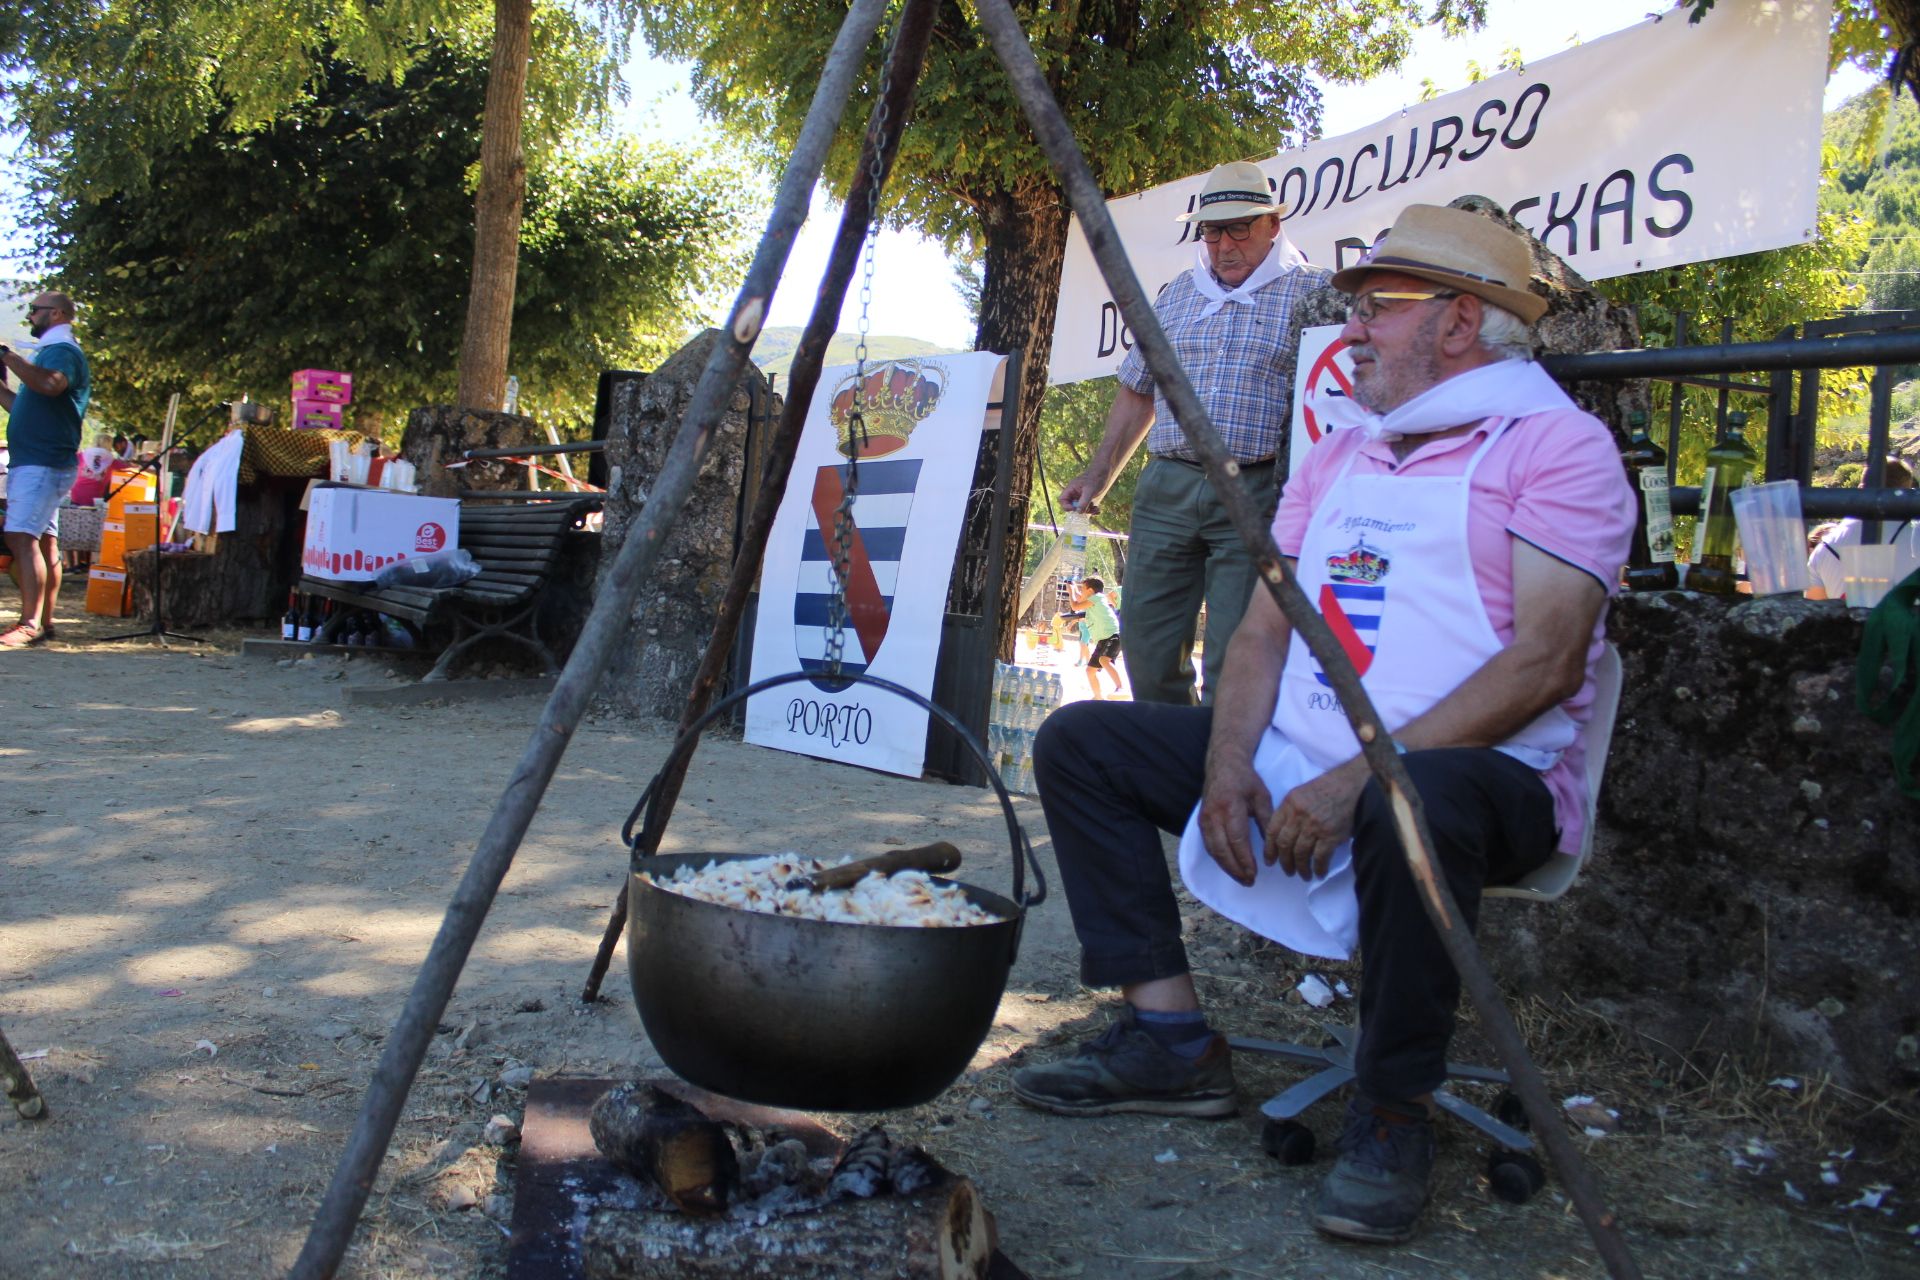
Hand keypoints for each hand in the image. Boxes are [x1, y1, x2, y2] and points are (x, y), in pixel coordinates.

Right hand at [1058, 470, 1100, 514]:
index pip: (1062, 499)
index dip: (1066, 506)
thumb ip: (1084, 502)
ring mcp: (1080, 496)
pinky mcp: (1087, 498)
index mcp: (1071, 488)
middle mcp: (1074, 493)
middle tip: (1088, 509)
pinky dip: (1091, 510)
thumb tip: (1079, 512)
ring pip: (1080, 508)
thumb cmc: (1096, 478)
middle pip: (1071, 506)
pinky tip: (1098, 509)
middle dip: (1080, 510)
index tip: (1075, 509)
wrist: (1105, 473)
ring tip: (1096, 510)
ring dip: (1087, 511)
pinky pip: (1086, 507)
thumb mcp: (1090, 491)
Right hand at [1198, 755, 1272, 886]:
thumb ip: (1267, 821)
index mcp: (1231, 807)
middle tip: (1249, 882)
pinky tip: (1230, 866)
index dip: (1245, 859)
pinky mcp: (1201, 821)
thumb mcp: (1262, 796)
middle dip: (1236, 869)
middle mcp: (1214, 815)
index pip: (1237, 840)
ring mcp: (1205, 818)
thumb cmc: (1246, 780)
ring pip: (1213, 850)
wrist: (1223, 764)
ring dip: (1227, 867)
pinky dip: (1219, 859)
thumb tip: (1273, 847)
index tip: (1254, 873)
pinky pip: (1209, 845)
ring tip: (1241, 879)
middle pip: (1222, 849)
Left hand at [1265, 763, 1368, 878]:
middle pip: (1285, 844)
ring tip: (1303, 875)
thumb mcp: (1301, 794)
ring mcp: (1314, 826)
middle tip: (1288, 871)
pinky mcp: (1330, 835)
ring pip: (1301, 853)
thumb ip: (1289, 812)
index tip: (1269, 860)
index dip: (1269, 849)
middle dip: (1284, 862)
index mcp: (1289, 804)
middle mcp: (1299, 815)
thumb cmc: (1327, 789)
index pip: (1272, 830)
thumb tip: (1282, 834)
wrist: (1352, 786)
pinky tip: (1319, 873)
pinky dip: (1318, 868)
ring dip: (1301, 868)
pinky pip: (1320, 857)